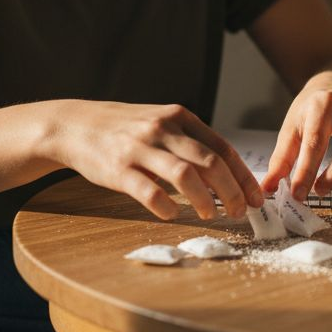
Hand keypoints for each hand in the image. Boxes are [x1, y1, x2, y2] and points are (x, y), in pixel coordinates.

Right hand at [48, 101, 263, 220]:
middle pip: (210, 162)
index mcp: (179, 117)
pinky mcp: (118, 169)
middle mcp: (163, 129)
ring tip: (211, 214)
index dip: (243, 175)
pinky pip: (149, 192)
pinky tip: (171, 214)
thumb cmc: (124, 128)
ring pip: (185, 176)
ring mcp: (140, 148)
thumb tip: (225, 172)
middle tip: (241, 212)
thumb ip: (189, 141)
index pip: (222, 147)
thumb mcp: (160, 122)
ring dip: (205, 200)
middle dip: (232, 191)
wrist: (76, 124)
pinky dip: (166, 207)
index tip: (256, 196)